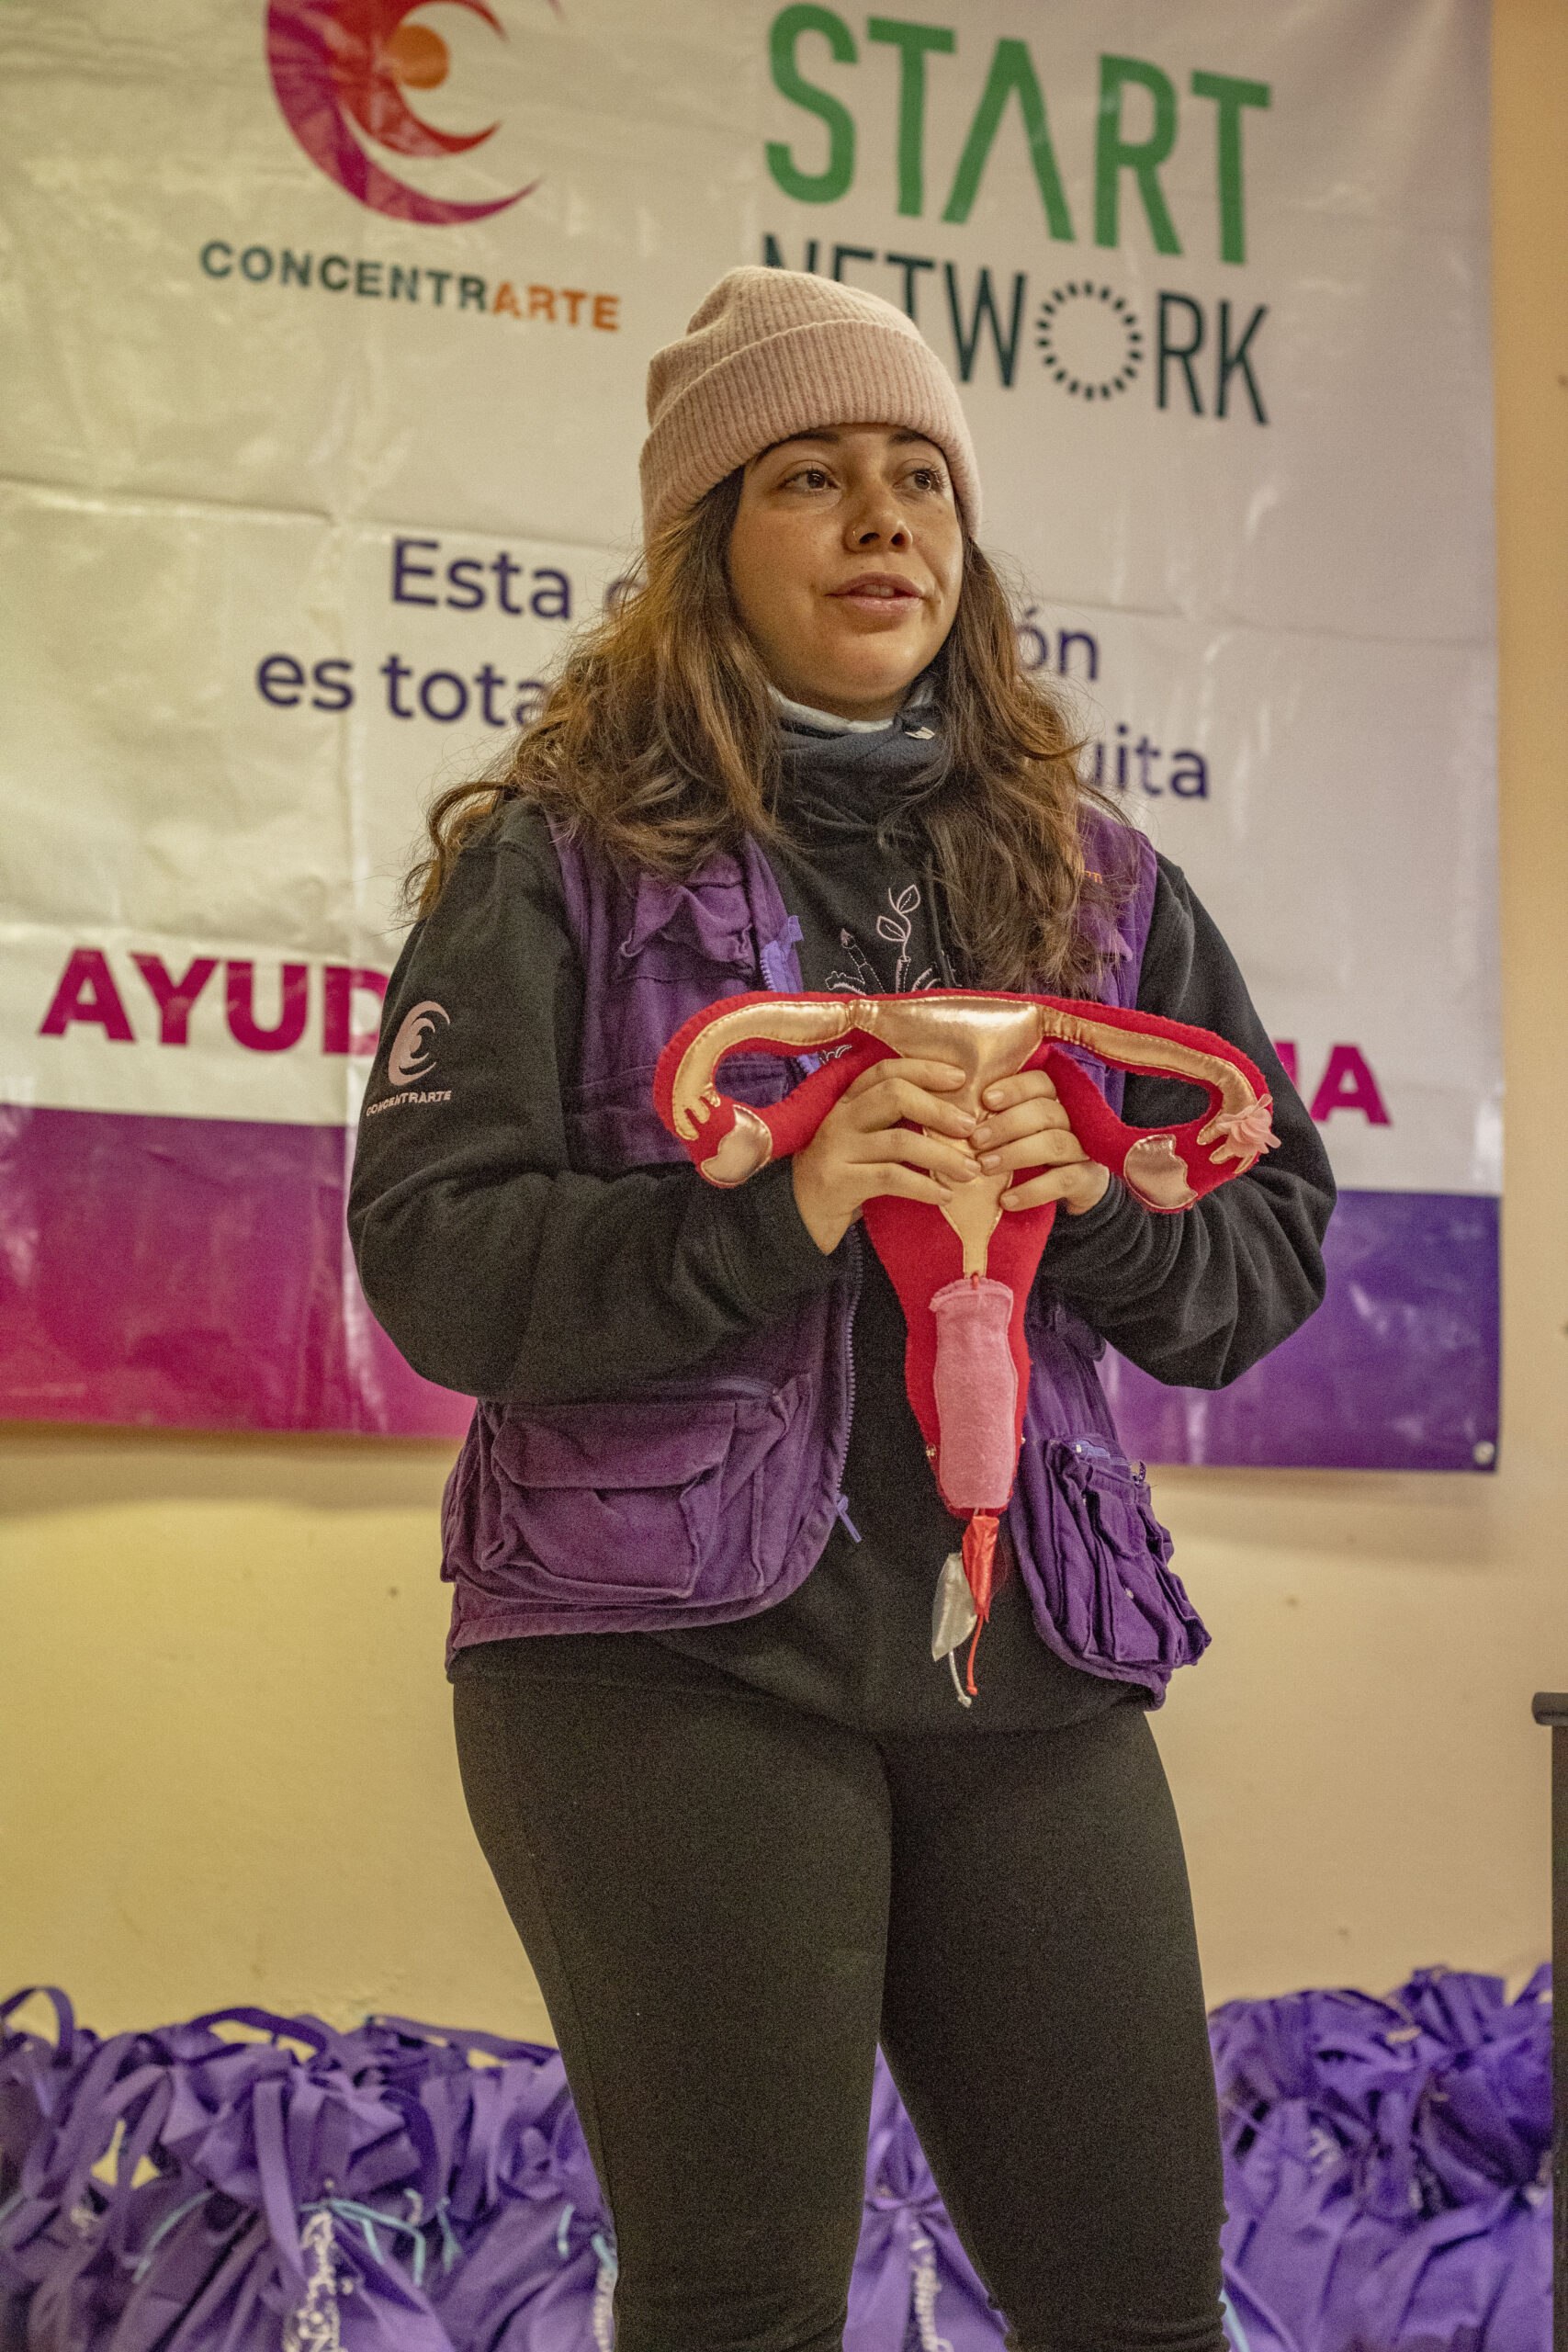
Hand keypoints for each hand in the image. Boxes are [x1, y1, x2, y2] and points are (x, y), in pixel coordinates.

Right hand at [791, 1057, 980, 1254]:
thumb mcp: (863, 1143)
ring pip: (898, 1141)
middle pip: (893, 1095)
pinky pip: (890, 1178)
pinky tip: (944, 1196)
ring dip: (942, 1155)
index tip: (961, 1079)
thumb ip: (893, 1124)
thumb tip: (953, 1116)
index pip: (885, 1070)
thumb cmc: (842, 1177)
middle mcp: (839, 1119)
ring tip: (970, 1171)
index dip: (924, 1069)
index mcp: (847, 1102)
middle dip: (939, 1110)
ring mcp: (835, 1150)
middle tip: (971, 1128)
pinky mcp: (836, 1182)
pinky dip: (924, 1186)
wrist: (795, 1218)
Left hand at [970, 1068, 1110, 1217]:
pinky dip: (1032, 1191)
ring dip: (1015, 1154)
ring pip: (1054, 1144)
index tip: (985, 1100)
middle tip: (975, 1140)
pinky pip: (1063, 1181)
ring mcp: (1084, 1148)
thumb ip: (997, 1115)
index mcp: (1056, 1099)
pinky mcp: (1088, 1178)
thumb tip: (957, 1110)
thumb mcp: (1018, 1129)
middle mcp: (1074, 1119)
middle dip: (1006, 1125)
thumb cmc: (1033, 1148)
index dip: (1014, 1089)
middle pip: (1045, 1112)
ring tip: (984, 1167)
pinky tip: (1006, 1200)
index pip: (1041, 1083)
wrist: (1074, 1186)